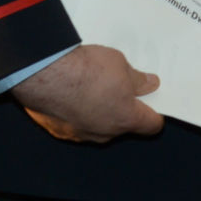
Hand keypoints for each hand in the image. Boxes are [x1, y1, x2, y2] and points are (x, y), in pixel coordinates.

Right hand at [10, 44, 162, 143]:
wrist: (44, 75)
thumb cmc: (87, 70)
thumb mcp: (122, 65)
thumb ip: (137, 80)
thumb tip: (149, 84)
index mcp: (126, 119)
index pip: (151, 125)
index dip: (155, 113)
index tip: (154, 101)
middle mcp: (104, 133)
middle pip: (123, 125)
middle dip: (124, 108)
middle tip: (122, 86)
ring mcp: (79, 134)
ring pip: (97, 125)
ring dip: (99, 110)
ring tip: (94, 85)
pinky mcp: (58, 130)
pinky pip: (75, 123)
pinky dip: (77, 111)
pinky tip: (72, 93)